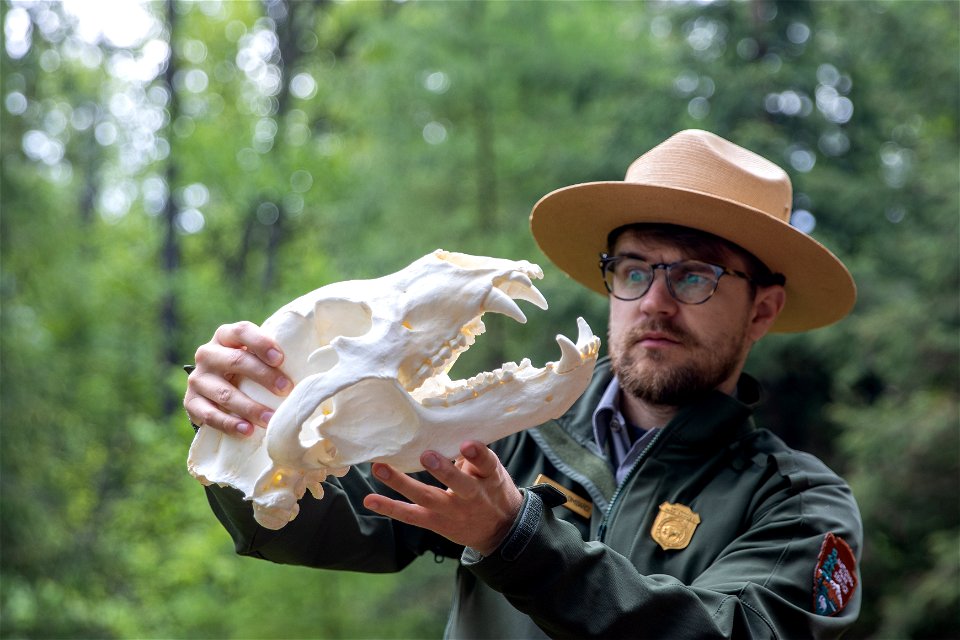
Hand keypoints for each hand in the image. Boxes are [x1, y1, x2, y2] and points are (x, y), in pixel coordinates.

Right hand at [183, 321, 291, 435]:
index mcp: (225, 336)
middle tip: (286, 390)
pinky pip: (210, 415)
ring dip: (251, 408)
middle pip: (236, 361)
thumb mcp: (255, 357)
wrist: (213, 391)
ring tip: (271, 419)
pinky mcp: (191, 403)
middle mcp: (207, 354)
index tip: (281, 359)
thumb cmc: (246, 370)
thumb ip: (271, 357)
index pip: (241, 331)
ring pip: (225, 393)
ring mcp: (198, 379)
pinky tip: (247, 431)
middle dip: (264, 376)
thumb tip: (310, 367)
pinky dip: (229, 424)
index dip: (261, 342)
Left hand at [363, 441, 523, 555]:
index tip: (467, 444)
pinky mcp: (435, 522)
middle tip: (427, 455)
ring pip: (427, 497)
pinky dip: (389, 507)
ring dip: (401, 483)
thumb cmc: (490, 489)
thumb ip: (471, 454)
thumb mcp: (491, 471)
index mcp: (489, 477)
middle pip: (459, 485)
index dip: (478, 455)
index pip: (487, 464)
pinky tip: (370, 500)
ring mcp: (452, 511)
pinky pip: (411, 515)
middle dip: (444, 471)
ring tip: (380, 468)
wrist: (499, 529)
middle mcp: (472, 496)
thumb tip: (445, 425)